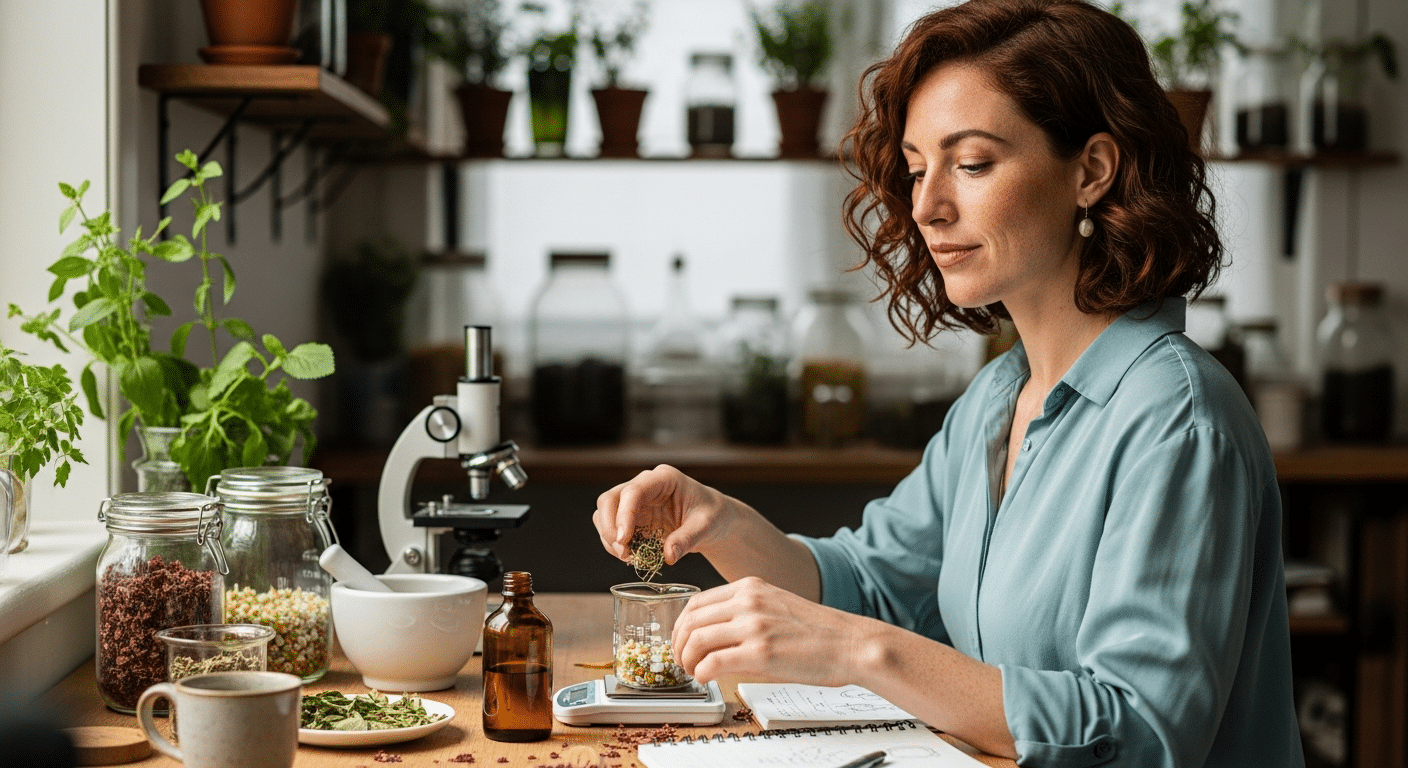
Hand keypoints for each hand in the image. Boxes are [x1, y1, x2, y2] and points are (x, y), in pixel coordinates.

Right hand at [593, 464, 738, 564]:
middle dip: (610, 527)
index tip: (624, 540)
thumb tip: (669, 555)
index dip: (624, 515)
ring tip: (627, 557)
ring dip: (609, 537)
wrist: (713, 520)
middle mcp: (644, 485)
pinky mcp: (632, 517)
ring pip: (604, 513)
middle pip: (610, 499)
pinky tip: (630, 556)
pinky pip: (612, 528)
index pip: (633, 491)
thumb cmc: (713, 515)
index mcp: (664, 479)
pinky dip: (614, 544)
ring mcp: (635, 501)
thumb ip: (688, 539)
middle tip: (623, 553)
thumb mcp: (706, 527)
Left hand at [670, 577, 868, 685]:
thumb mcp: (775, 606)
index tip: (681, 642)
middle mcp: (748, 601)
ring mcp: (753, 626)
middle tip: (681, 661)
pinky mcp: (760, 653)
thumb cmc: (818, 632)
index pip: (696, 602)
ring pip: (696, 640)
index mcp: (750, 587)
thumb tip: (713, 637)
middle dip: (677, 645)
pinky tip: (706, 678)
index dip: (680, 626)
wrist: (850, 644)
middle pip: (690, 621)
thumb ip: (743, 613)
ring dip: (687, 661)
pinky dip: (701, 673)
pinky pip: (712, 662)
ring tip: (693, 672)